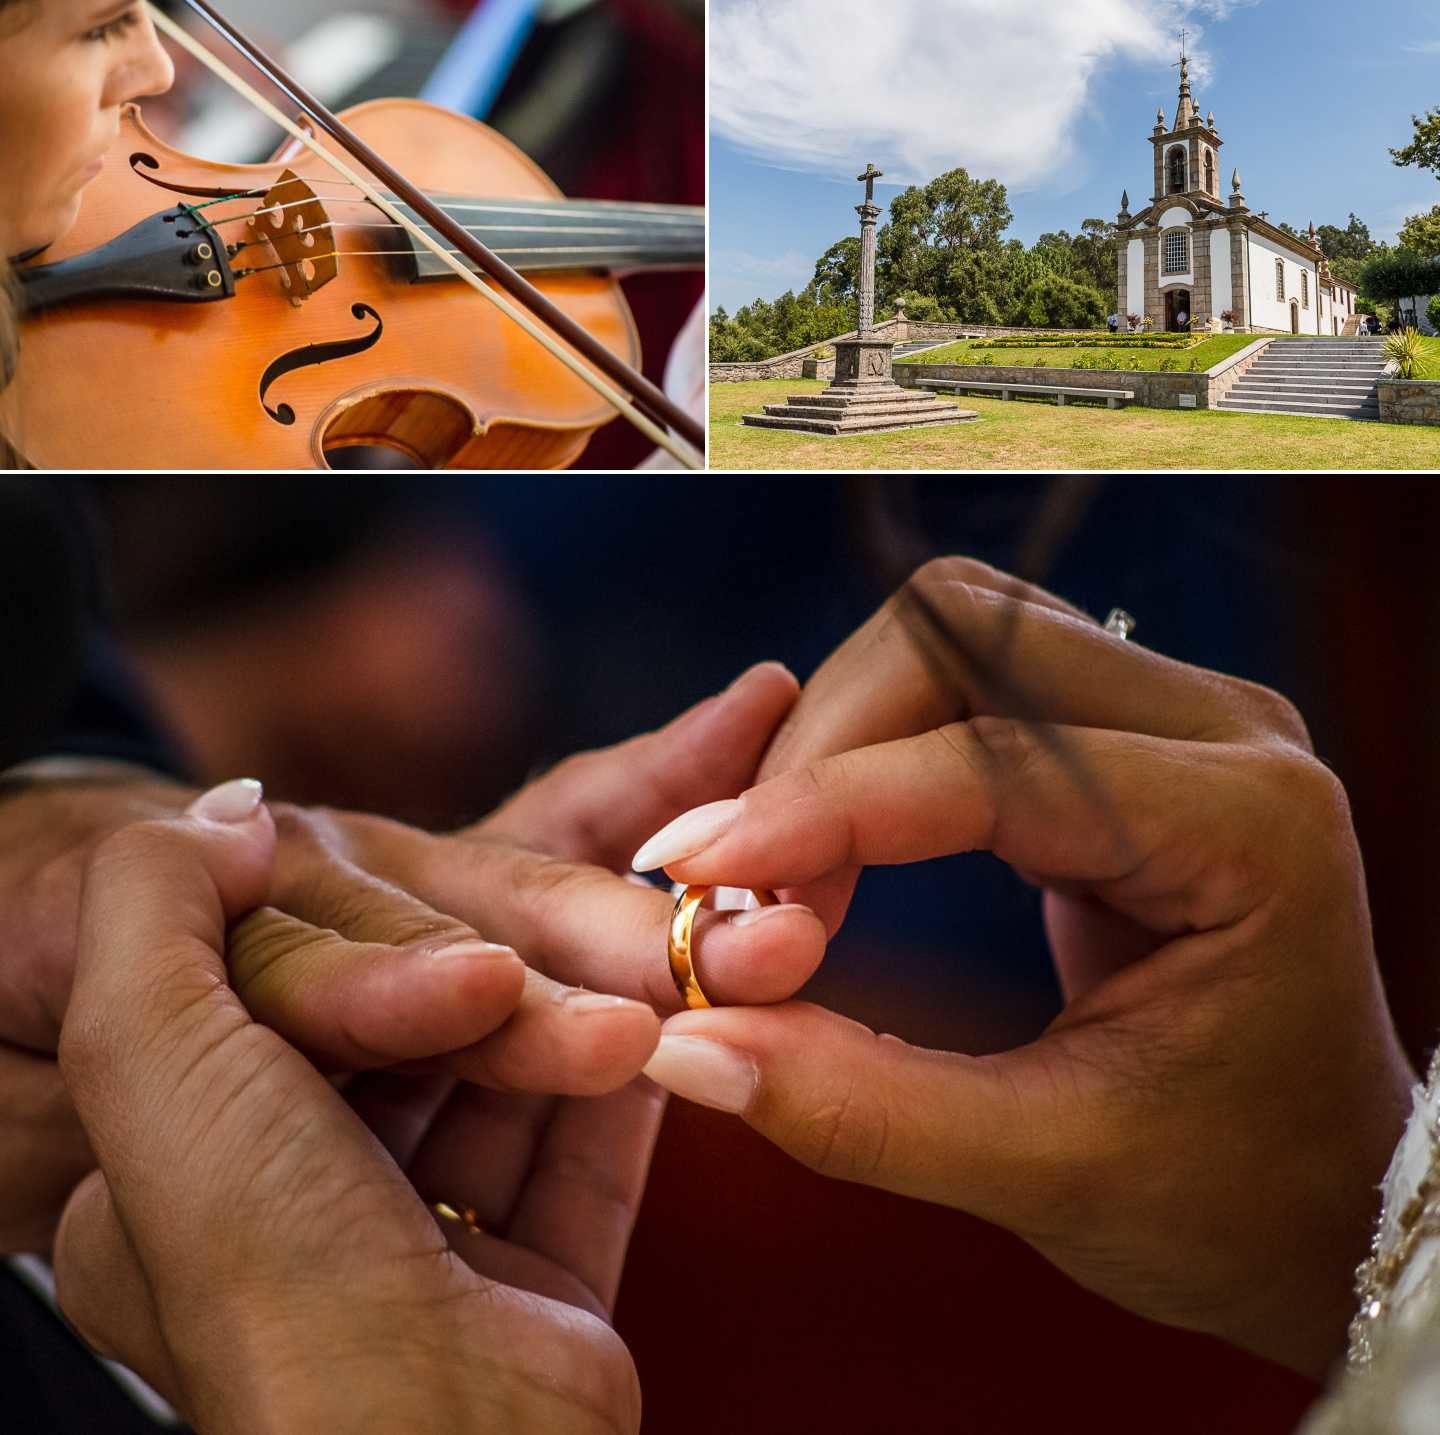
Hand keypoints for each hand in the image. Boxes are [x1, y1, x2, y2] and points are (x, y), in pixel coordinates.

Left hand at [0, 663, 825, 1250]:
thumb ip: (156, 903)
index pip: (311, 983)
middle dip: (536, 967)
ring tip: (684, 952)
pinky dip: (630, 1091)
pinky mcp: (529, 1291)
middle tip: (634, 909)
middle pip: (433, 1035)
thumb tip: (233, 812)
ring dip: (598, 1018)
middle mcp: (299, 1211)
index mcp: (189, 1156)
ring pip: (518, 1089)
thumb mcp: (150, 1055)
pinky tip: (679, 1018)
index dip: (403, 926)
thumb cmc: (276, 1265)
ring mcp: (422, 1257)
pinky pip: (583, 1164)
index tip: (470, 864)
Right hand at [636, 558, 1414, 1377]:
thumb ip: (862, 1107)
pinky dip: (875, 743)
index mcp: (1245, 829)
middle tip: (742, 881)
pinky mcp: (1123, 736)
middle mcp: (1220, 732)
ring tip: (782, 869)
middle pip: (964, 633)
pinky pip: (967, 683)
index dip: (825, 806)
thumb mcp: (1047, 1170)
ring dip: (842, 732)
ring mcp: (1174, 718)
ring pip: (954, 634)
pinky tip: (834, 841)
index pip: (996, 762)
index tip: (694, 868)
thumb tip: (683, 1049)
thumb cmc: (1224, 1197)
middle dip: (826, 742)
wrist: (1327, 1196)